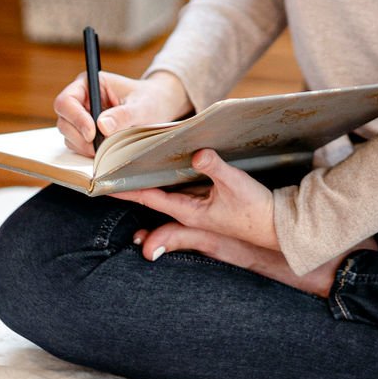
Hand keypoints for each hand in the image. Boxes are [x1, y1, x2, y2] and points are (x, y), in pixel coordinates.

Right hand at [54, 68, 190, 155]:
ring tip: (108, 146)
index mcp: (90, 83)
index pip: (67, 101)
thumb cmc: (150, 99)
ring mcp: (82, 116)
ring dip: (84, 146)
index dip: (76, 118)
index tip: (92, 133)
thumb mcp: (141, 106)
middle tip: (100, 146)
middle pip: (64, 120)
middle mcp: (82, 98)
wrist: (158, 107)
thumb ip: (123, 115)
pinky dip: (88, 150)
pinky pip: (78, 144)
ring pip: (69, 135)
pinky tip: (105, 149)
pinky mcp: (86, 131)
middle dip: (80, 137)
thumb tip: (102, 126)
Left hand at [113, 149, 278, 253]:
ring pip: (166, 192)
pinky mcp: (207, 202)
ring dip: (149, 180)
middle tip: (109, 168)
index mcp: (188, 210)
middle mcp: (187, 211)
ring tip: (130, 164)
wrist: (275, 225)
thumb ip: (215, 167)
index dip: (125, 190)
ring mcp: (196, 207)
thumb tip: (197, 152)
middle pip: (152, 196)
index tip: (102, 183)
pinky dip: (169, 177)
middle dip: (131, 184)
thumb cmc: (254, 209)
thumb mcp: (234, 184)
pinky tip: (167, 163)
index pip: (148, 197)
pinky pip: (181, 189)